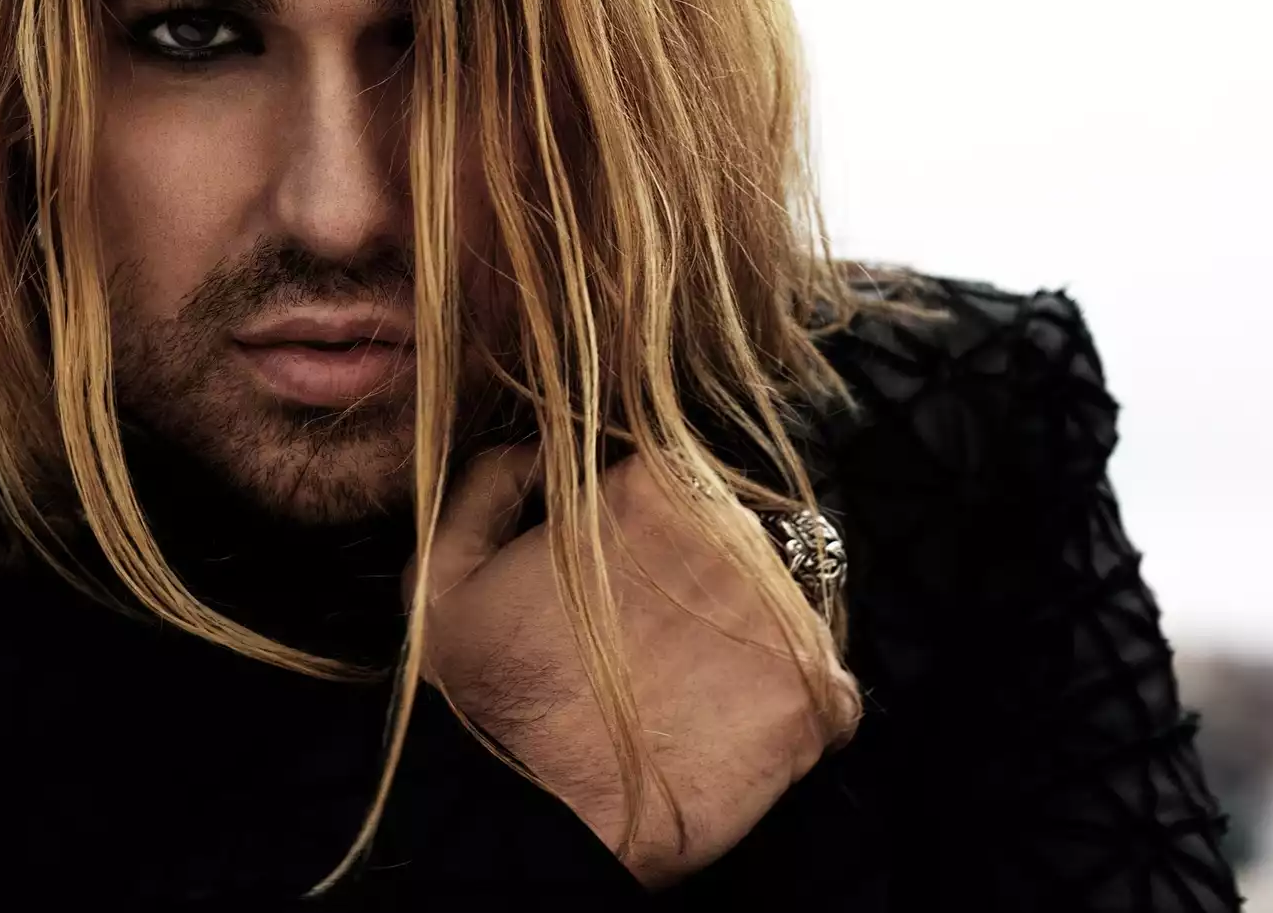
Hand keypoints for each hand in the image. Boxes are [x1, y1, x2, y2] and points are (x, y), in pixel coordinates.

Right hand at [401, 443, 858, 888]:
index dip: (660, 539)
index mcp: (648, 490)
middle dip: (709, 586)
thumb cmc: (485, 702)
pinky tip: (727, 735)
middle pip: (744, 542)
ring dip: (751, 642)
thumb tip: (537, 450)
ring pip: (786, 609)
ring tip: (692, 694)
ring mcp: (783, 616)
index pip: (685, 486)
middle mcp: (730, 537)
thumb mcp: (445, 572)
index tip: (634, 585)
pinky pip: (827, 685)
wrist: (535, 822)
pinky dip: (790, 709)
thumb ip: (491, 485)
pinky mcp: (817, 697)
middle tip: (658, 649)